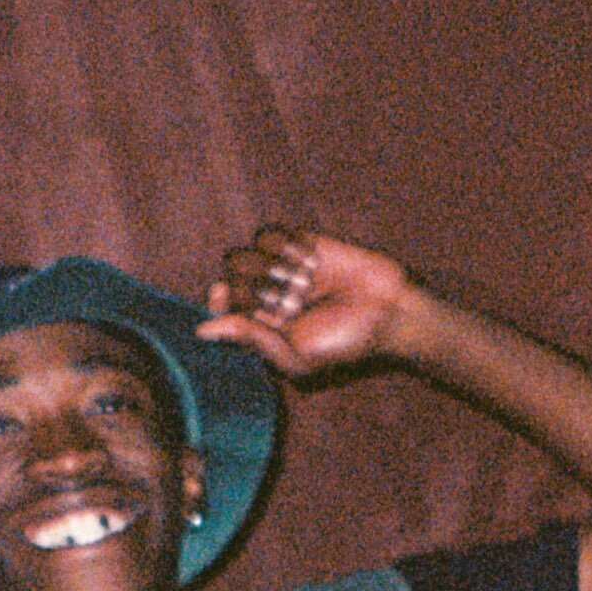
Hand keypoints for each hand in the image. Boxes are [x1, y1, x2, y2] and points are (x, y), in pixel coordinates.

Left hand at [197, 226, 420, 378]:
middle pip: (231, 277)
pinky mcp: (301, 243)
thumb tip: (202, 331)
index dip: (220, 298)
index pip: (223, 306)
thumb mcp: (295, 355)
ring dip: (268, 267)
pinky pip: (270, 235)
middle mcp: (270, 295)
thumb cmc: (345, 341)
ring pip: (246, 254)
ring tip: (300, 282)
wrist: (389, 309)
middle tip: (283, 298)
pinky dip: (282, 245)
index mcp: (264, 326)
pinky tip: (306, 259)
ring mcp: (284, 268)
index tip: (225, 295)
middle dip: (249, 285)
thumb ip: (250, 339)